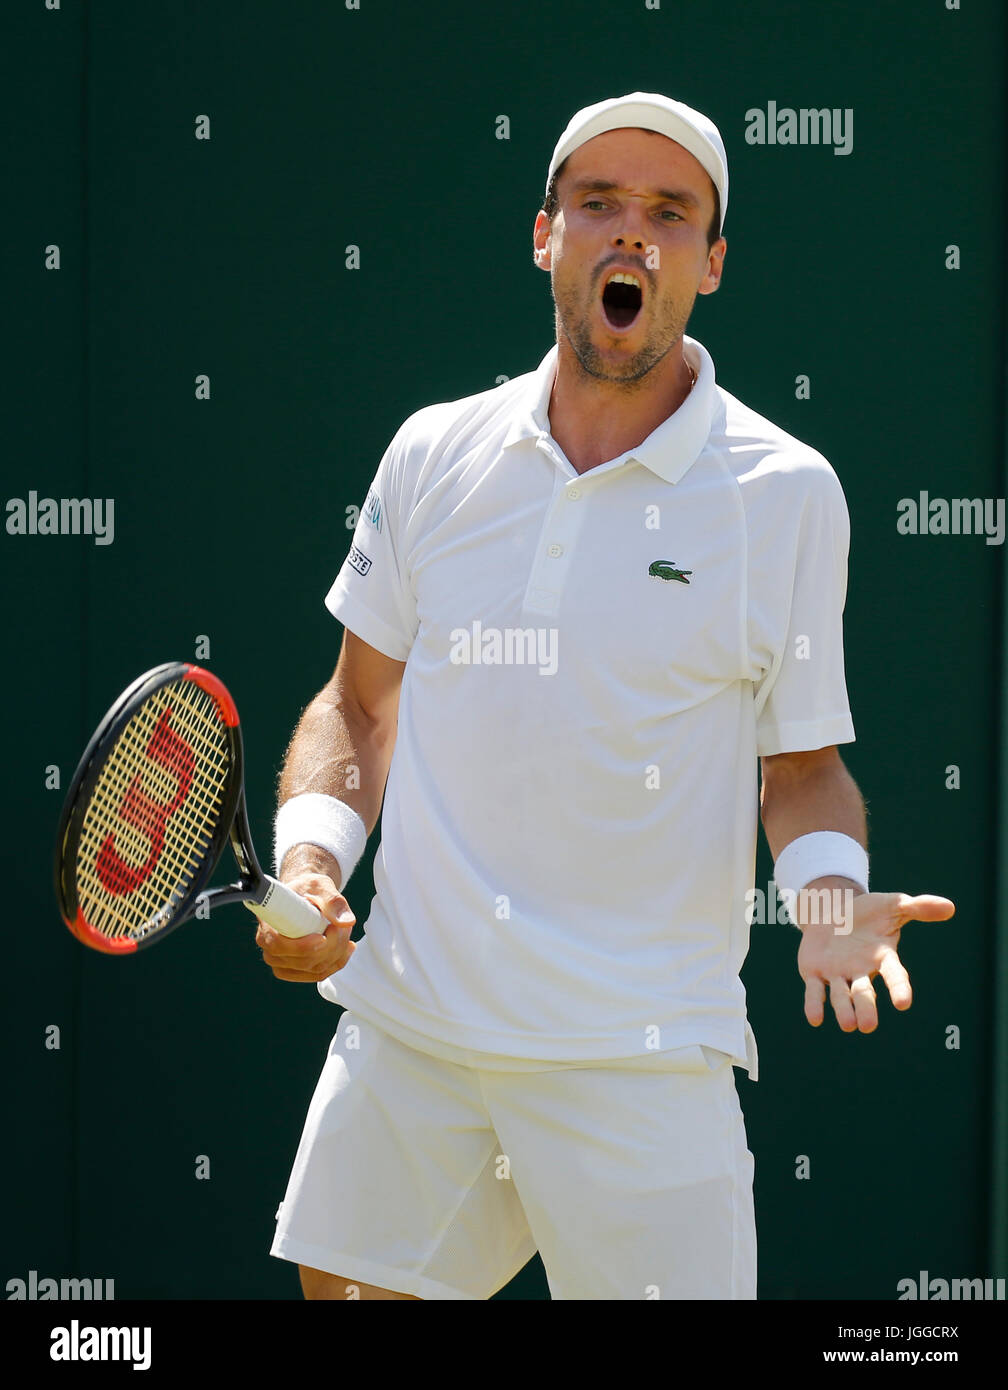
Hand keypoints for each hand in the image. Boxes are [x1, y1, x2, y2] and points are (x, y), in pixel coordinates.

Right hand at [256, 871, 355, 982]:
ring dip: (336, 952)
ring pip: (313, 969)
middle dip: (330, 946)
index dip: (302, 946)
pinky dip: (336, 962)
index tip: (323, 937)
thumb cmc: (308, 889)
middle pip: (301, 961)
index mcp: (268, 924)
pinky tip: (347, 948)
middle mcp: (269, 947)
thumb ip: (333, 901)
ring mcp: (281, 962)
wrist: (305, 895)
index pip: (279, 945)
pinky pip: (317, 974)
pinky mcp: (295, 970)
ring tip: (345, 931)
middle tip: (343, 926)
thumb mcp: (321, 886)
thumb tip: (346, 921)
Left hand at [797, 890, 954, 1032]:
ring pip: (840, 996)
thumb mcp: (893, 905)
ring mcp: (837, 974)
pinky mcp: (814, 973)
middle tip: (868, 1025)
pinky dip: (814, 1005)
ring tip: (848, 1025)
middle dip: (866, 1009)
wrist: (833, 911)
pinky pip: (815, 991)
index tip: (903, 1003)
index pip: (894, 976)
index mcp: (883, 959)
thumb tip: (950, 907)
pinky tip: (815, 1019)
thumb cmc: (867, 912)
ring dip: (843, 1010)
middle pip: (864, 994)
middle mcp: (861, 972)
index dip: (899, 989)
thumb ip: (919, 908)